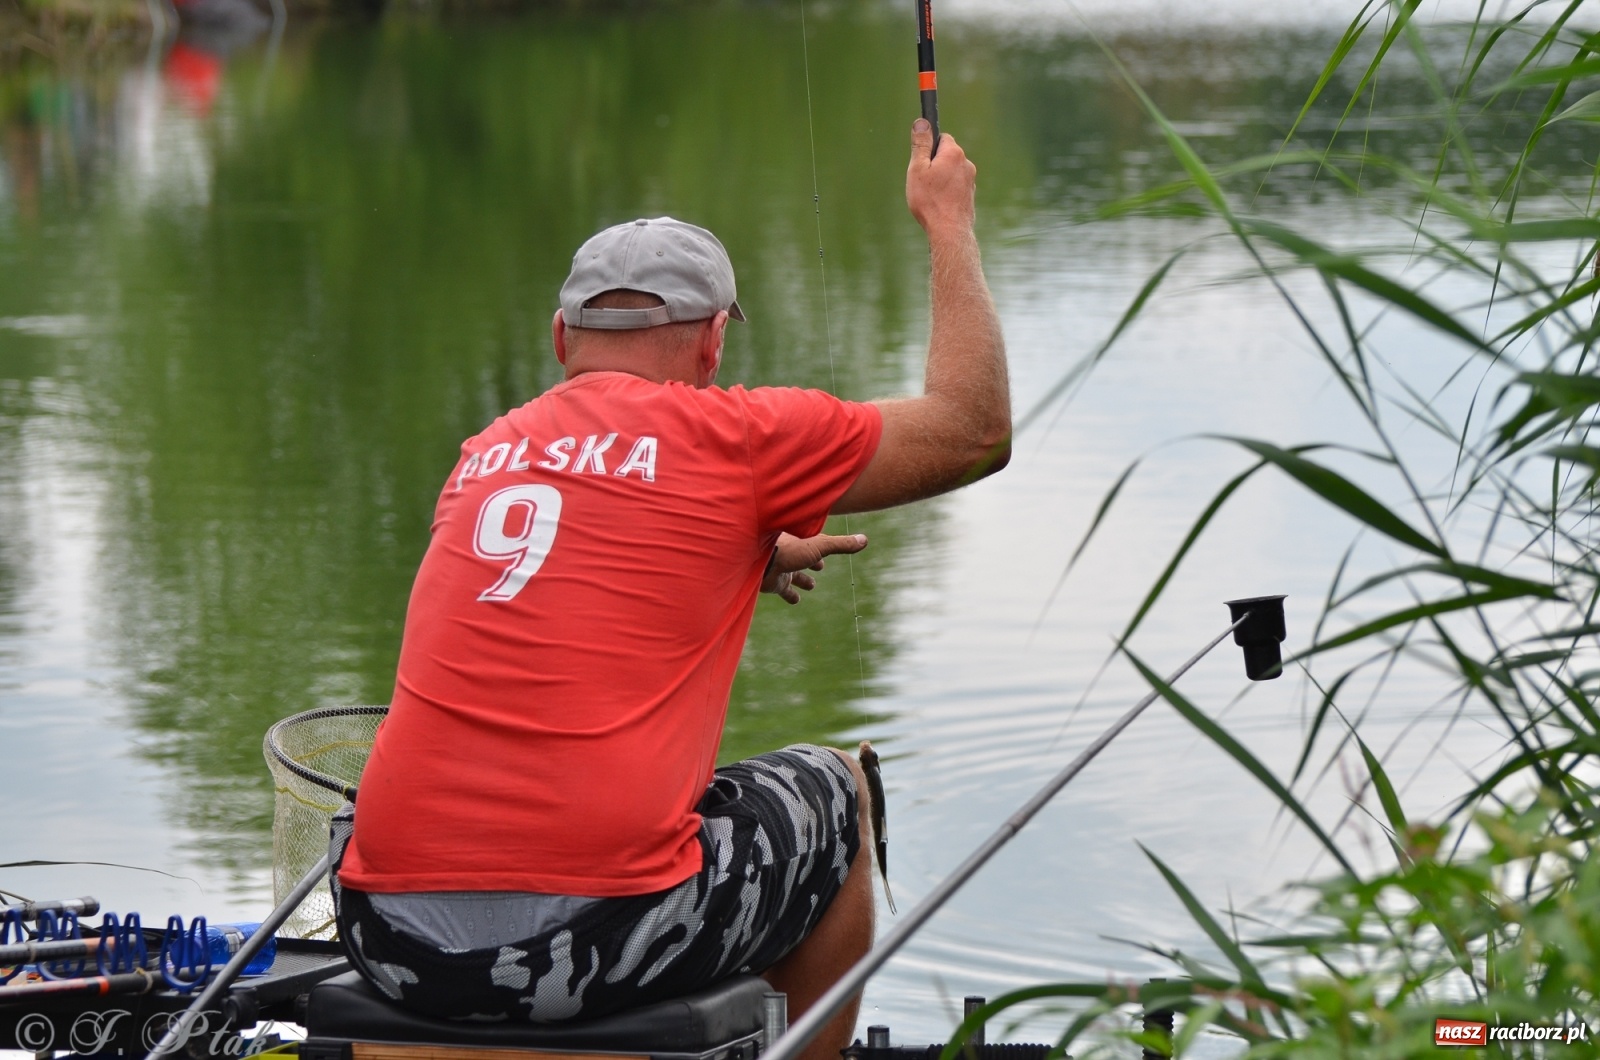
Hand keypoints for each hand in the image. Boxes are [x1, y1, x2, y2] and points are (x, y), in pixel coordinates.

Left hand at [761, 532, 868, 604]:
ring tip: (810, 585)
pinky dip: (790, 596)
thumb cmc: (790, 548)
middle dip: (811, 562)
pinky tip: (795, 600)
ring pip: (794, 575)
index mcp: (802, 542)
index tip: (827, 551)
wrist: (760, 560)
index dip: (822, 548)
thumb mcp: (820, 545)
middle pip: (803, 558)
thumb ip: (841, 544)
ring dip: (802, 580)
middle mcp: (791, 555)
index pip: (814, 544)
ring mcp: (782, 569)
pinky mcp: (775, 583)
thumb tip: (864, 540)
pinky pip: (784, 591)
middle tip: (819, 566)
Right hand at [906, 118, 976, 239]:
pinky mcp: (970, 195)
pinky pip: (956, 187)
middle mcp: (966, 164)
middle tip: (923, 182)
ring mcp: (970, 181)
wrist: (949, 231)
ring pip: (951, 173)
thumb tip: (922, 122)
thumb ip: (921, 144)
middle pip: (947, 156)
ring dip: (941, 180)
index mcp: (954, 153)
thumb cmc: (930, 201)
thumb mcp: (918, 169)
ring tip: (931, 197)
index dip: (929, 148)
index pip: (942, 138)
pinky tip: (939, 205)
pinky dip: (947, 192)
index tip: (921, 161)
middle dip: (934, 165)